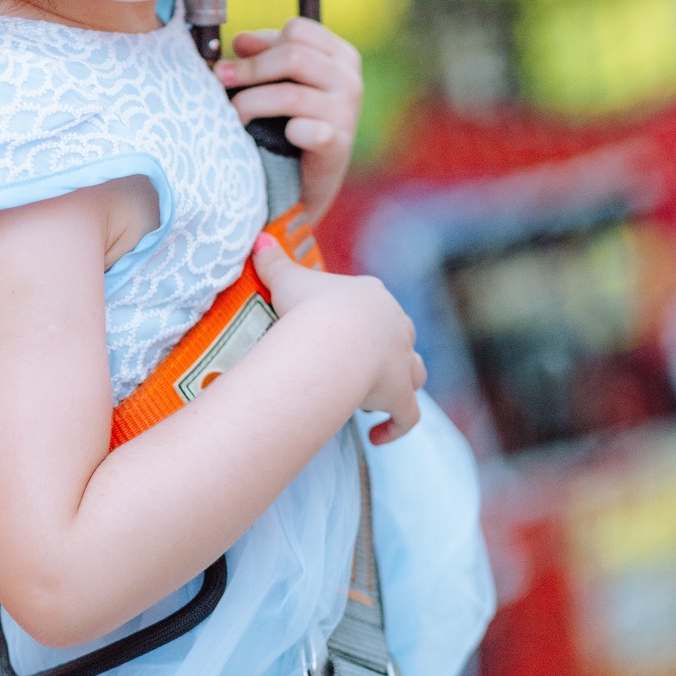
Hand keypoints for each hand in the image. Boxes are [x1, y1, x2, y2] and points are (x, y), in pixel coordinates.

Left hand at [216, 16, 361, 224]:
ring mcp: (347, 113)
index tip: (236, 59)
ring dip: (252, 102)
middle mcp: (349, 80)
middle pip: (293, 56)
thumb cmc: (289, 122)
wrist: (304, 181)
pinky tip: (279, 136)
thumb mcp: (280, 81)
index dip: (262, 44)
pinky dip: (286, 132)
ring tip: (234, 113)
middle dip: (249, 69)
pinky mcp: (338, 144)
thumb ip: (264, 55)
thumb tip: (240, 40)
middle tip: (221, 81)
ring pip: (291, 94)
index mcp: (340, 56)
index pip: (298, 30)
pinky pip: (307, 130)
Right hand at [252, 232, 425, 443]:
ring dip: (398, 382)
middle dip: (380, 351)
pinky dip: (396, 427)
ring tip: (368, 394)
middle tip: (348, 364)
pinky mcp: (401, 396)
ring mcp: (403, 362)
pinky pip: (407, 417)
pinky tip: (377, 437)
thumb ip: (273, 260)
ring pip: (414, 372)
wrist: (332, 341)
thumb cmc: (309, 307)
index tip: (335, 330)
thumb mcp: (286, 279)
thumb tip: (260, 238)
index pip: (373, 304)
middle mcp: (396, 326)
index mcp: (372, 296)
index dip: (357, 318)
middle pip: (398, 336)